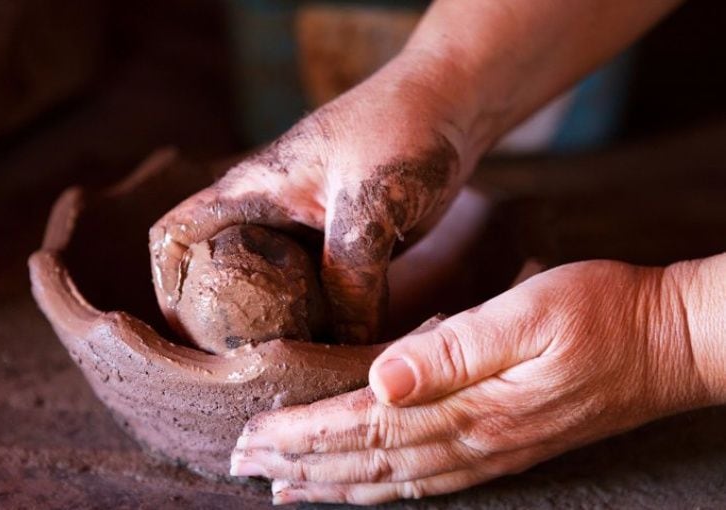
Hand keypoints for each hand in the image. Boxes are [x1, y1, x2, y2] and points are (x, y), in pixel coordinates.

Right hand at [150, 52, 471, 343]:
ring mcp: (305, 235)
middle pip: (219, 277)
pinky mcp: (341, 250)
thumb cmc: (402, 129)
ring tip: (290, 372)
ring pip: (271, 293)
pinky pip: (318, 296)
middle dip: (224, 326)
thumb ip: (350, 278)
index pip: (175, 235)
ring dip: (277, 330)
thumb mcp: (369, 204)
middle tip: (245, 371)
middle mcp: (267, 215)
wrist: (453, 105)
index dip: (167, 286)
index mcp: (250, 190)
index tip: (186, 337)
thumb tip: (343, 345)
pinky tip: (337, 349)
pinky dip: (321, 323)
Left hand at [230, 260, 712, 504]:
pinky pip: (426, 478)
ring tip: (283, 488)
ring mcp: (489, 450)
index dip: (304, 435)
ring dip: (332, 484)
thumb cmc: (601, 314)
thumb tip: (383, 378)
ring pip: (391, 479)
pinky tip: (359, 486)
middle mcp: (473, 440)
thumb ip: (453, 348)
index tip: (253, 436)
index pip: (364, 427)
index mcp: (470, 406)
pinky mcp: (502, 446)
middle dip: (302, 465)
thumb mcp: (528, 314)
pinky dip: (380, 486)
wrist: (669, 343)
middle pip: (368, 461)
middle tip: (245, 466)